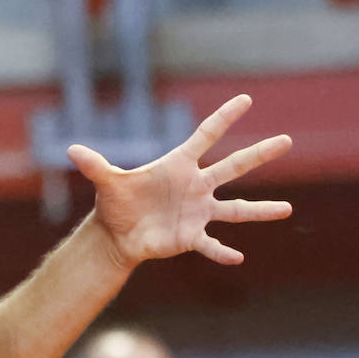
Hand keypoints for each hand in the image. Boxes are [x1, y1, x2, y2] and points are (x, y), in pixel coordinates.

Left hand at [68, 94, 292, 267]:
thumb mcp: (106, 182)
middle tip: (287, 140)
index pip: (205, 136)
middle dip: (259, 154)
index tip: (246, 99)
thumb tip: (71, 149)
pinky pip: (212, 245)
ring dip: (261, 210)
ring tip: (288, 209)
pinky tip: (237, 258)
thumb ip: (94, 165)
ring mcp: (198, 212)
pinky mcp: (192, 237)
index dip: (224, 118)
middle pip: (233, 167)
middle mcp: (196, 186)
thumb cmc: (117, 202)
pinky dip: (222, 251)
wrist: (118, 234)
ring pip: (236, 209)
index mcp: (178, 165)